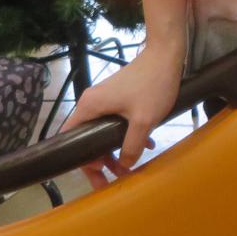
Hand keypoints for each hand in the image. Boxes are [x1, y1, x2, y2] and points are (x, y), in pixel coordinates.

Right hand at [66, 40, 182, 187]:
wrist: (166, 55)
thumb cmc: (152, 86)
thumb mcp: (143, 121)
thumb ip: (131, 146)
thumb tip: (124, 165)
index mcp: (90, 107)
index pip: (70, 138)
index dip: (81, 160)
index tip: (99, 173)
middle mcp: (92, 103)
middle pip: (87, 138)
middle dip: (101, 160)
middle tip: (114, 180)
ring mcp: (106, 99)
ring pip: (103, 132)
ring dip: (115, 150)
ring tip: (130, 168)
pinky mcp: (119, 97)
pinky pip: (115, 122)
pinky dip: (126, 136)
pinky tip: (146, 145)